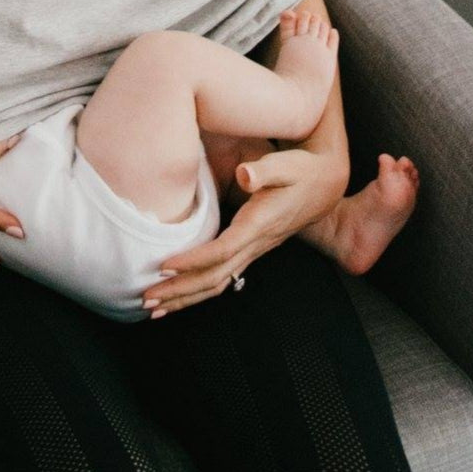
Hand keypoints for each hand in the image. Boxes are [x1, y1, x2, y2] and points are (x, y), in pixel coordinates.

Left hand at [142, 146, 346, 317]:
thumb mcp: (286, 164)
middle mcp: (256, 244)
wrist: (326, 183)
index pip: (221, 251)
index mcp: (259, 225)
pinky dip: (198, 288)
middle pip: (214, 278)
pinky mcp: (252, 249)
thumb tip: (245, 175)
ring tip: (154, 307)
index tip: (163, 266)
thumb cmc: (302, 170)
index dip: (192, 261)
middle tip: (147, 299)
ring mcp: (254, 250)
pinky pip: (222, 277)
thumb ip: (264, 170)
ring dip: (185, 297)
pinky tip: (180, 293)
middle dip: (180, 291)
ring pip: (217, 283)